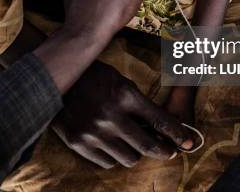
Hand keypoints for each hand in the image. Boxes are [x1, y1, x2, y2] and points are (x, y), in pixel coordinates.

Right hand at [52, 61, 193, 167]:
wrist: (51, 78)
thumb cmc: (92, 77)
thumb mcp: (119, 81)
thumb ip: (138, 103)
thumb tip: (160, 127)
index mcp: (124, 95)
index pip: (159, 121)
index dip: (178, 135)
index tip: (188, 143)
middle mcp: (110, 116)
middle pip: (147, 146)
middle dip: (164, 151)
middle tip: (168, 151)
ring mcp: (93, 132)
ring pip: (129, 158)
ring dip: (136, 153)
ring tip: (134, 144)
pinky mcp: (78, 142)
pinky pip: (107, 162)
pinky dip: (114, 156)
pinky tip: (112, 145)